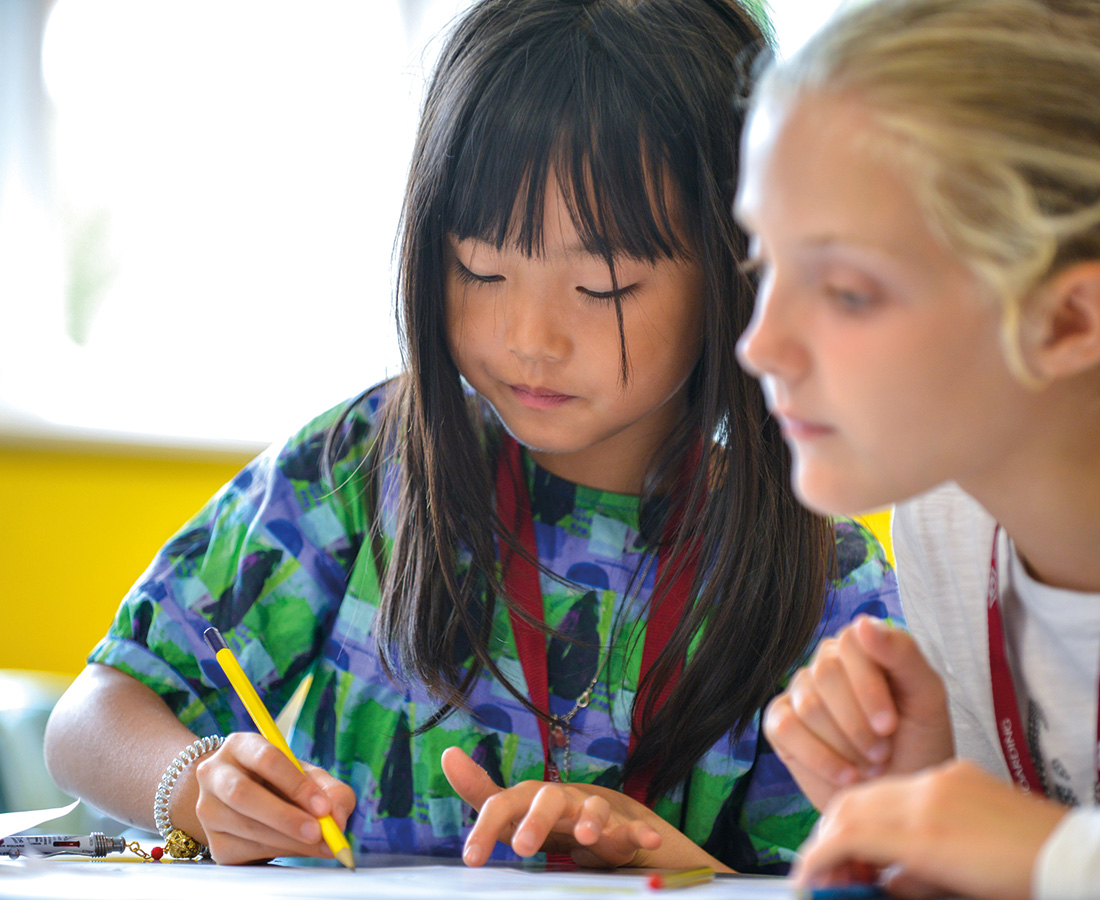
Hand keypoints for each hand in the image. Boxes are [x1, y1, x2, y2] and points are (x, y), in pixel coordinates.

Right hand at [191, 732, 355, 864]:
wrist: (244, 803)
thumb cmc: (281, 783)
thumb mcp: (308, 777)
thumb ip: (331, 791)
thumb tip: (337, 819)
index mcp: (240, 745)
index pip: (266, 758)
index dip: (296, 784)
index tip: (323, 807)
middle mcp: (215, 773)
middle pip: (244, 794)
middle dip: (286, 817)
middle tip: (318, 832)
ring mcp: (208, 809)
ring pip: (245, 827)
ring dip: (288, 840)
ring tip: (318, 843)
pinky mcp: (214, 841)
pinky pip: (245, 851)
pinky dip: (278, 852)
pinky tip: (297, 848)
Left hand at [442, 746, 722, 869]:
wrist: (601, 816)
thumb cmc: (547, 816)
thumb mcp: (512, 810)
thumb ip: (480, 791)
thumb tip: (449, 753)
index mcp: (530, 797)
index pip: (504, 804)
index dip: (486, 828)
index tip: (471, 858)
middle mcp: (561, 799)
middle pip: (548, 799)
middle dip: (535, 821)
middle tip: (522, 847)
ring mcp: (593, 811)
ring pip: (593, 808)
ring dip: (590, 820)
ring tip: (586, 838)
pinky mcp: (621, 828)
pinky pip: (632, 829)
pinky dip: (640, 833)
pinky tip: (648, 839)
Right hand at [763, 616, 952, 808]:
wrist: (901, 797)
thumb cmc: (918, 745)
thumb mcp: (927, 699)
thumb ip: (903, 655)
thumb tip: (862, 623)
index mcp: (861, 648)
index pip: (850, 643)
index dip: (867, 686)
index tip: (889, 724)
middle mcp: (826, 664)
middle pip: (825, 675)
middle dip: (858, 723)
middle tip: (882, 751)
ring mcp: (799, 693)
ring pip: (808, 706)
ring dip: (845, 745)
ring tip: (871, 765)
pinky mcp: (779, 724)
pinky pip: (786, 729)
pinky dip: (820, 759)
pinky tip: (847, 775)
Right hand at [793, 760, 1069, 899]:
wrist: (1073, 855)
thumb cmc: (1023, 884)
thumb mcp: (957, 896)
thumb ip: (907, 886)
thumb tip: (873, 883)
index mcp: (927, 835)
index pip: (847, 836)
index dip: (817, 858)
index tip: (806, 880)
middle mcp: (927, 797)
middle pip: (848, 806)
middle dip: (825, 837)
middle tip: (824, 870)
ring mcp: (941, 779)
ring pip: (871, 790)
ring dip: (849, 821)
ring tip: (853, 855)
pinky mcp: (957, 772)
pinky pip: (901, 784)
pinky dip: (880, 808)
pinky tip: (887, 834)